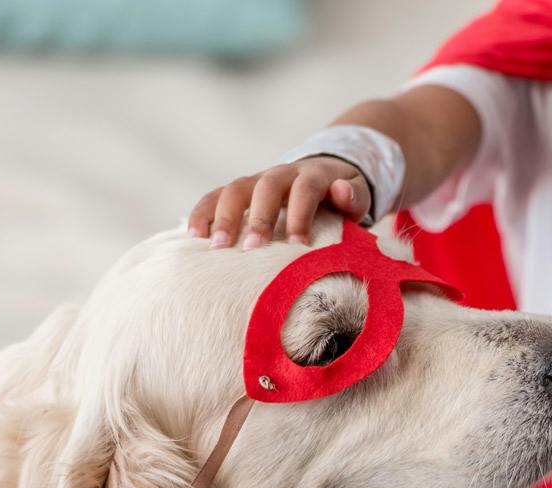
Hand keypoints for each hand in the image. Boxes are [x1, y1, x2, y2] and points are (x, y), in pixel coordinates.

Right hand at [188, 156, 370, 249]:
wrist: (323, 175)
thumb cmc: (342, 196)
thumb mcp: (357, 194)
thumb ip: (353, 196)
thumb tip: (341, 190)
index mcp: (312, 175)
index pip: (305, 189)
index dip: (300, 214)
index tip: (297, 245)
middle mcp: (281, 174)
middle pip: (265, 187)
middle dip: (258, 217)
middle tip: (252, 249)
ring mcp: (256, 181)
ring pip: (234, 189)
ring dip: (223, 216)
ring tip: (215, 246)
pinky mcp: (239, 191)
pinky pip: (215, 196)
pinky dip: (202, 212)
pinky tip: (193, 236)